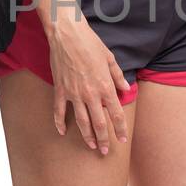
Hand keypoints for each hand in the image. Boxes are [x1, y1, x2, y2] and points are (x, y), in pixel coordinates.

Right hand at [49, 19, 129, 154]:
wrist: (67, 35)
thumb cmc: (90, 44)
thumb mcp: (110, 59)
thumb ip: (118, 77)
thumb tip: (126, 90)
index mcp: (105, 86)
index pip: (116, 114)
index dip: (120, 129)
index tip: (122, 139)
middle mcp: (90, 94)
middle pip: (99, 123)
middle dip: (104, 139)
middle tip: (106, 151)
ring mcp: (73, 94)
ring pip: (81, 121)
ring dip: (87, 136)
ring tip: (91, 146)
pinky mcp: (60, 90)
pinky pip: (59, 111)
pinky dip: (60, 123)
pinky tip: (62, 132)